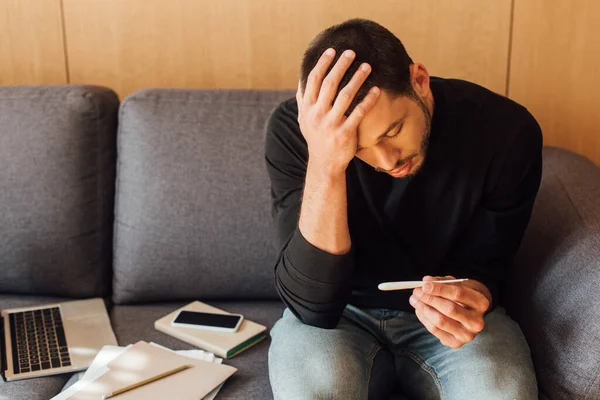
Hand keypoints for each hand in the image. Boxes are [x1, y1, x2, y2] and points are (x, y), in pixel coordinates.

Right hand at [296, 48, 380, 173]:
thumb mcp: (304, 119)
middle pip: (329, 84)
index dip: (322, 64)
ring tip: (367, 66)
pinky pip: (358, 113)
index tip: (332, 51)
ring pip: (345, 96)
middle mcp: (317, 115)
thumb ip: (303, 100)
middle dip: (341, 66)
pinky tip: (376, 90)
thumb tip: (302, 78)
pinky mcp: (345, 133)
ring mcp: (331, 124)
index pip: (313, 80)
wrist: (324, 163)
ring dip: (357, 78)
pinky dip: (368, 100)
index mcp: (307, 109)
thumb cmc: (316, 137)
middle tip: (352, 52)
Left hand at [409, 275, 491, 348]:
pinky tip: (419, 310)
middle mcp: (477, 321)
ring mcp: (467, 335)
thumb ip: (442, 282)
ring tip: (414, 300)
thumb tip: (426, 281)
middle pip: (449, 309)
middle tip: (416, 292)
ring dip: (423, 309)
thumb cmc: (464, 295)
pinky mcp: (456, 343)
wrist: (473, 314)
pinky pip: (435, 331)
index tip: (424, 285)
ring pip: (440, 321)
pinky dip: (424, 319)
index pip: (458, 294)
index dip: (439, 289)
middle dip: (429, 299)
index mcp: (481, 303)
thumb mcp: (457, 284)